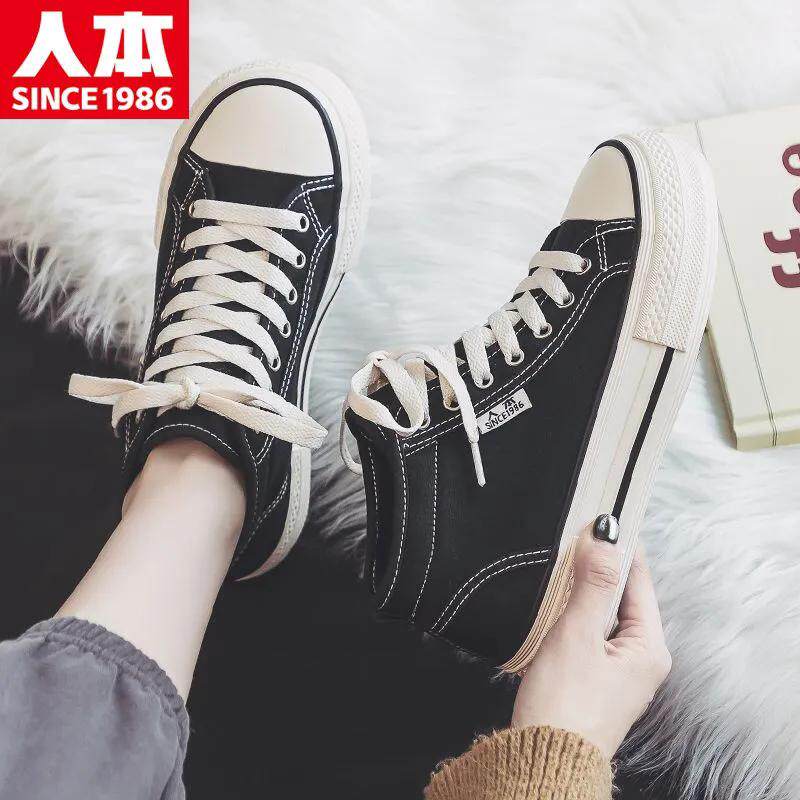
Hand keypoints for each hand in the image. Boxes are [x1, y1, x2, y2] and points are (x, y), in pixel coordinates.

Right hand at [511, 526, 670, 758]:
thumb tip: (606, 538)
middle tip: (580, 534)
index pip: (639, 580)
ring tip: (568, 560)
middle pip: (624, 595)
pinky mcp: (595, 677)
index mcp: (648, 648)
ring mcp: (619, 670)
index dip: (622, 546)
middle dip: (602, 565)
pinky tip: (558, 601)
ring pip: (605, 612)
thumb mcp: (577, 635)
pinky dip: (577, 611)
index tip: (606, 516)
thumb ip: (592, 584)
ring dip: (587, 588)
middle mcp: (640, 658)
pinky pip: (591, 630)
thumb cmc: (564, 706)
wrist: (544, 758)